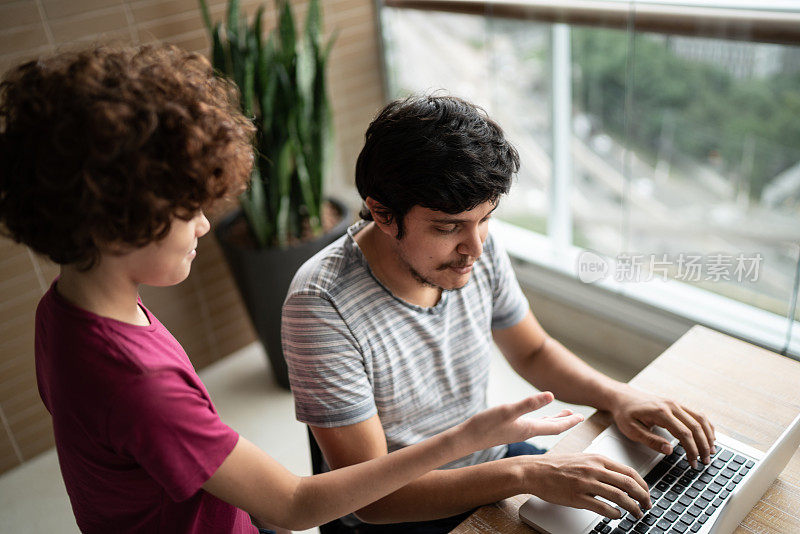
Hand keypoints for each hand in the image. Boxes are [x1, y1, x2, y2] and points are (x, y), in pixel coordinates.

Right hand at [461, 392, 583, 450]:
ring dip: (553, 420)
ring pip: (541, 426)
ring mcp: (517, 431)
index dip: (570, 421)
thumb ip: (529, 404)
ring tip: (561, 415)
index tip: (582, 418)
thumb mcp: (508, 410)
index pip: (556, 426)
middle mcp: (526, 431)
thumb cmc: (485, 425)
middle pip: (551, 427)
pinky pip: (530, 425)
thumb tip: (551, 396)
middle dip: (565, 421)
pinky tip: (534, 417)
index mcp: (529, 428)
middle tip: (577, 417)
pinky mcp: (508, 429)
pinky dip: (539, 420)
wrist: (467, 439)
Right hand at [526, 453, 650, 518]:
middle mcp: (593, 469)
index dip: (643, 484)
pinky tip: (617, 516)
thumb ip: (601, 467)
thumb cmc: (557, 466)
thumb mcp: (582, 459)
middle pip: (628, 484)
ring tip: (637, 514)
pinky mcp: (577, 497)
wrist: (535, 471)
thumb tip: (620, 479)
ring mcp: (586, 483)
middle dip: (643, 497)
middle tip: (647, 505)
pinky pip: (603, 507)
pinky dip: (614, 514)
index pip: (629, 471)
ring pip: (619, 497)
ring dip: (632, 508)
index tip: (647, 493)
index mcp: (597, 459)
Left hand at [610, 386, 715, 467]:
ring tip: (711, 452)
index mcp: (660, 412)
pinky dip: (706, 426)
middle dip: (703, 446)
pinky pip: (697, 414)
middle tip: (705, 462)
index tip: (694, 463)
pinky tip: (709, 437)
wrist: (623, 397)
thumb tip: (669, 450)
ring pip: (700, 419)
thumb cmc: (625, 414)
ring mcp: (676, 403)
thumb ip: (650, 441)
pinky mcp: (677, 405)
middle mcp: (671, 405)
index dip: (692, 450)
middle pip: (695, 427)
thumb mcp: (631, 430)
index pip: (684, 433)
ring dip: (708, 436)